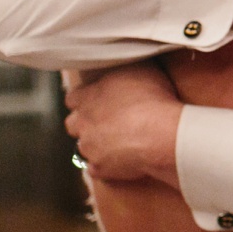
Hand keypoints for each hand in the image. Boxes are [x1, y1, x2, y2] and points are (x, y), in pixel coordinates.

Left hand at [64, 62, 183, 187]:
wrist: (160, 133)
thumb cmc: (151, 98)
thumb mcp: (139, 70)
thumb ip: (122, 69)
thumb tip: (121, 61)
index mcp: (88, 97)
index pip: (73, 98)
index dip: (85, 99)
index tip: (96, 100)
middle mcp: (83, 122)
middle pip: (72, 124)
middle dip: (85, 124)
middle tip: (106, 123)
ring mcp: (89, 148)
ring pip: (84, 147)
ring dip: (96, 145)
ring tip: (118, 143)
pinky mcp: (100, 169)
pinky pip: (96, 169)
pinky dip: (106, 166)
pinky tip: (121, 161)